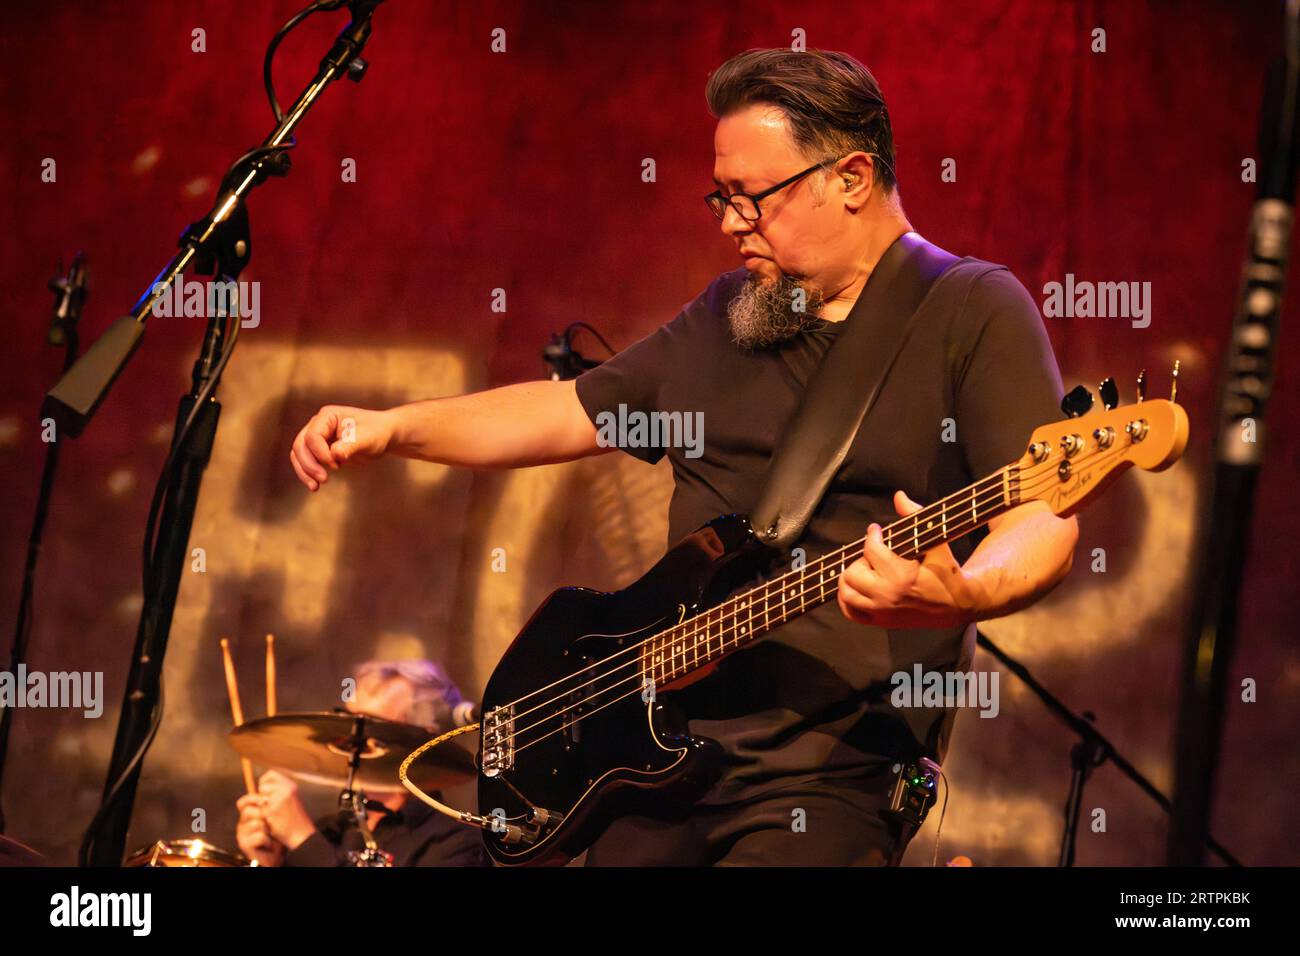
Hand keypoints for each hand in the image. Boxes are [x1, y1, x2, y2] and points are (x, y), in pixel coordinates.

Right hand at [235, 792, 285, 866]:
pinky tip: (268, 843)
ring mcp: (241, 835)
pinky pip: (259, 836)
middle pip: (248, 811)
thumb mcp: (273, 817)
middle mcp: (241, 824)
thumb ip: (269, 805)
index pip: (243, 802)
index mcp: (247, 815)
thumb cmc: (275, 835)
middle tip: (270, 821)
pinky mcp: (244, 845)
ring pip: (256, 823)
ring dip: (267, 829)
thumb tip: (269, 794)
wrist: (275, 855)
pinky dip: (268, 840)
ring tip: (270, 834)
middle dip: (263, 814)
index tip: (266, 799)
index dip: (252, 798)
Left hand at [253, 770, 317, 849]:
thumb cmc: (295, 817)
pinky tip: (271, 821)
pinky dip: (263, 817)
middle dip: (261, 796)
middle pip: (262, 786)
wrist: (301, 833)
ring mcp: (278, 800)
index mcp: (291, 786)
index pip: (270, 774)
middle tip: (268, 806)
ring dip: (261, 807)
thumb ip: (279, 790)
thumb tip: (260, 786)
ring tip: (271, 814)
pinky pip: (259, 811)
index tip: (265, 792)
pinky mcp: (271, 811)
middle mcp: (285, 790)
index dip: (264, 782)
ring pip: (259, 799)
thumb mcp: (291, 798)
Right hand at [290, 405, 393, 490]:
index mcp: (327, 416)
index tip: (337, 464)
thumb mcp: (367, 438)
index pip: (313, 436)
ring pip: (299, 455)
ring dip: (304, 471)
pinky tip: (315, 486)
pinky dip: (308, 474)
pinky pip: (306, 462)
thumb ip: (350, 445)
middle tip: (324, 479)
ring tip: (315, 487)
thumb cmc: (377, 432)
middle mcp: (318, 425)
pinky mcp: (320, 450)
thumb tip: (335, 454)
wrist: (384, 436)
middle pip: (300, 445)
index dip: (320, 453)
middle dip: (309, 464)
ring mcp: (317, 438)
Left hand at [837, 490, 977, 629]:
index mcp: (902, 576)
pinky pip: (850, 612)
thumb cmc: (947, 572)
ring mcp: (882, 611)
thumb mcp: (937, 543)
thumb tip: (899, 496)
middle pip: (852, 572)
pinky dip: (847, 599)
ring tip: (866, 570)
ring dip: (851, 578)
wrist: (957, 606)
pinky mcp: (880, 622)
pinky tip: (857, 587)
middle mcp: (887, 596)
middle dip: (861, 559)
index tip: (877, 531)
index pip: (871, 550)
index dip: (872, 536)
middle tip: (875, 555)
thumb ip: (915, 517)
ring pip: (846, 592)